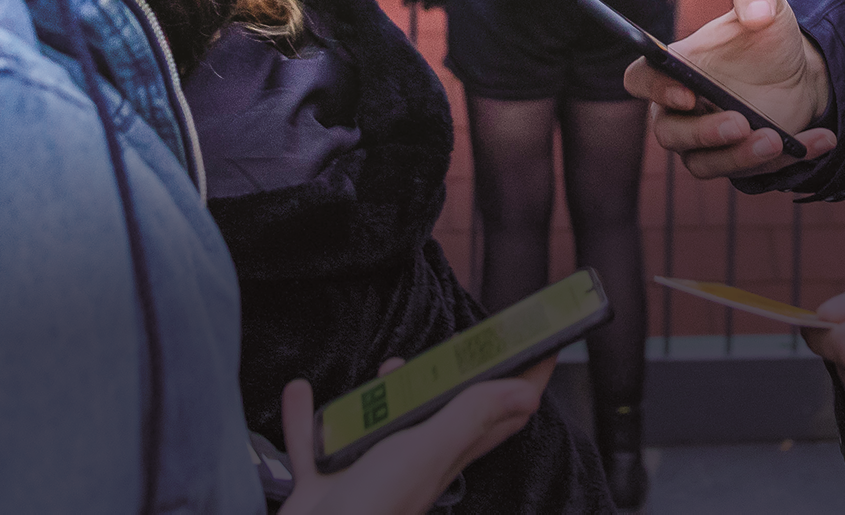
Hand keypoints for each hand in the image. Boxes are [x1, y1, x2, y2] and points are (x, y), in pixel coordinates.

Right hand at [276, 359, 550, 514]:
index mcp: (444, 453)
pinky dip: (309, 418)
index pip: (499, 414)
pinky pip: (318, 441)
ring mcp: (368, 472)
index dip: (524, 381)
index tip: (544, 345)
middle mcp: (412, 461)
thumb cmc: (372, 510)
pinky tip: (301, 393)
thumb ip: (469, 417)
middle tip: (463, 348)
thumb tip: (525, 391)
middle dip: (454, 381)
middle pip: (443, 414)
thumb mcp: (426, 452)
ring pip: (382, 425)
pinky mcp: (326, 480)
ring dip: (383, 396)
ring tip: (388, 367)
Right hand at [625, 0, 836, 178]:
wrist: (798, 69)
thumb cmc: (767, 37)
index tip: (688, 92)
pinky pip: (752, 173)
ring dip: (738, 158)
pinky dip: (785, 162)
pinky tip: (820, 140)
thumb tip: (756, 13)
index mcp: (677, 68)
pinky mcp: (738, 161)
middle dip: (703, 134)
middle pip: (669, 134)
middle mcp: (682, 110)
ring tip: (776, 140)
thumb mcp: (768, 3)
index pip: (641, 79)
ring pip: (704, 164)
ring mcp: (708, 141)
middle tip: (741, 123)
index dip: (655, 89)